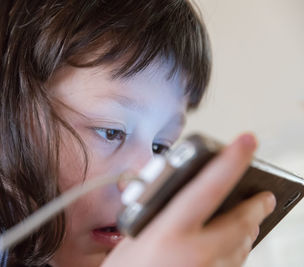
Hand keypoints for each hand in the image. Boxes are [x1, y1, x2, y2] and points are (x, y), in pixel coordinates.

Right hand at [102, 133, 275, 266]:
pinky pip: (234, 265)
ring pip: (242, 246)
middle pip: (240, 222)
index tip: (246, 142)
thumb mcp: (133, 234)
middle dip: (256, 206)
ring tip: (250, 219)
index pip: (207, 188)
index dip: (230, 161)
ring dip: (247, 229)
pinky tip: (232, 245)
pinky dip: (237, 251)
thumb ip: (155, 210)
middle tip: (266, 196)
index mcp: (169, 233)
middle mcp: (195, 254)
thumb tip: (174, 187)